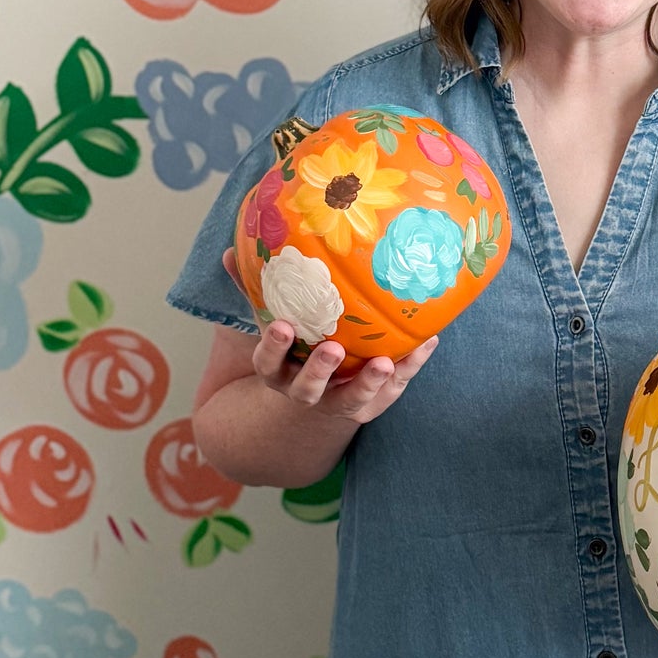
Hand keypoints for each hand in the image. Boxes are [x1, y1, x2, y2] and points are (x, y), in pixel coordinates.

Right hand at [222, 247, 436, 426]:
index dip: (274, 349)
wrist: (325, 387)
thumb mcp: (275, 317)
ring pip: (351, 399)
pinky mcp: (372, 404)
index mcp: (279, 371)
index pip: (268, 364)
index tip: (282, 327)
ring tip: (384, 363)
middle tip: (333, 349)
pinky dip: (410, 366)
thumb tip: (229, 252)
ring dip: (367, 383)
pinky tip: (428, 341)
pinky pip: (392, 389)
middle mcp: (307, 391)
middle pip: (307, 389)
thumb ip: (256, 289)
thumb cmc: (299, 343)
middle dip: (319, 371)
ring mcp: (340, 402)